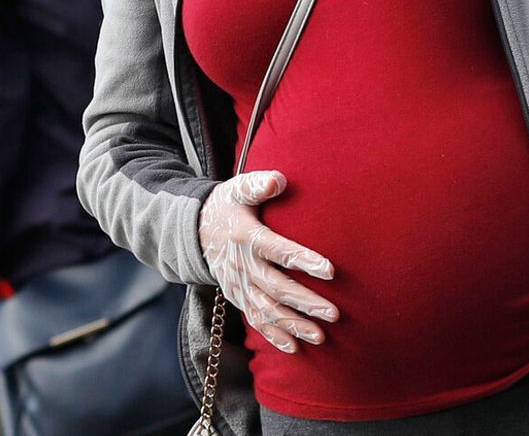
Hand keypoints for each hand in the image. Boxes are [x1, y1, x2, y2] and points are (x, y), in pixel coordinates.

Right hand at [199, 170, 338, 352]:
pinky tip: (295, 348)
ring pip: (267, 310)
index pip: (278, 250)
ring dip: (293, 324)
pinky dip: (273, 335)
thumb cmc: (227, 206)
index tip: (330, 270)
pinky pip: (255, 320)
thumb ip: (258, 184)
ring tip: (320, 336)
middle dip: (305, 301)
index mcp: (246, 237)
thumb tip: (279, 180)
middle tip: (333, 312)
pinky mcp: (237, 297)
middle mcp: (242, 266)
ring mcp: (238, 285)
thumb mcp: (237, 189)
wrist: (195, 230)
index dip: (303, 260)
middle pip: (276, 287)